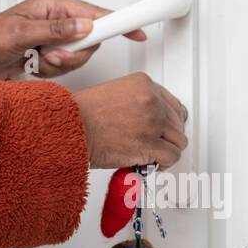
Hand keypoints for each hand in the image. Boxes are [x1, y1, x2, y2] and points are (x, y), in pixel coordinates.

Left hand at [0, 0, 146, 85]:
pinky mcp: (49, 54)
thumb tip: (84, 26)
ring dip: (57, 64)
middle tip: (48, 55)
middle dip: (71, 54)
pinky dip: (49, 72)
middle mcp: (56, 19)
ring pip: (78, 57)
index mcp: (52, 4)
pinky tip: (32, 66)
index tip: (137, 30)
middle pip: (90, 40)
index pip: (95, 12)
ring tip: (35, 59)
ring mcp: (54, 38)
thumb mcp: (20, 33)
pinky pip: (64, 67)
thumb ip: (56, 31)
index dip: (118, 21)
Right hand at [73, 72, 187, 168]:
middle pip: (177, 122)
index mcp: (143, 83)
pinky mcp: (150, 143)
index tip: (163, 129)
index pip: (172, 103)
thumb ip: (136, 102)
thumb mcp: (112, 94)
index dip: (168, 120)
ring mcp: (152, 121)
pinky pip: (172, 156)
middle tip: (154, 144)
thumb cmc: (80, 115)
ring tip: (150, 154)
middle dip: (166, 136)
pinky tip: (150, 163)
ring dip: (166, 150)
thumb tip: (149, 119)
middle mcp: (151, 99)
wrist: (68, 128)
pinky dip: (163, 163)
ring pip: (178, 140)